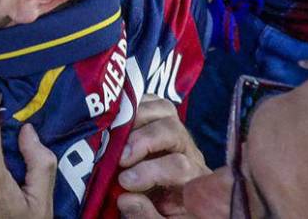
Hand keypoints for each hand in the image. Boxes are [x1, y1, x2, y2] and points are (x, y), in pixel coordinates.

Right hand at [116, 94, 209, 217]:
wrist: (167, 201)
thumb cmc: (162, 212)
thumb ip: (146, 216)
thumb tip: (125, 198)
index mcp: (194, 181)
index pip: (180, 166)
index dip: (151, 172)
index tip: (124, 182)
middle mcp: (189, 151)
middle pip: (174, 130)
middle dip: (143, 141)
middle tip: (120, 158)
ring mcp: (177, 131)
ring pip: (165, 110)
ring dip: (136, 118)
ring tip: (113, 134)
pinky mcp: (162, 119)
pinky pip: (152, 100)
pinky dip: (133, 104)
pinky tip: (117, 117)